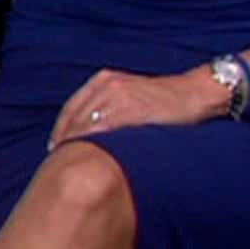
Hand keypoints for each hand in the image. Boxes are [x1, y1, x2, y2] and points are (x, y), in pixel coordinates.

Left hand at [47, 67, 221, 150]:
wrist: (195, 94)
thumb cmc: (165, 101)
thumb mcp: (130, 95)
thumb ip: (109, 107)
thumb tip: (90, 134)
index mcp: (103, 81)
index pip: (71, 108)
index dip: (61, 130)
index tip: (54, 149)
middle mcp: (106, 85)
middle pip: (74, 118)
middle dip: (64, 141)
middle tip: (58, 164)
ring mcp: (118, 96)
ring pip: (86, 126)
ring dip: (76, 147)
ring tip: (71, 167)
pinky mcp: (131, 109)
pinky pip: (105, 132)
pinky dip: (94, 147)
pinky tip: (91, 161)